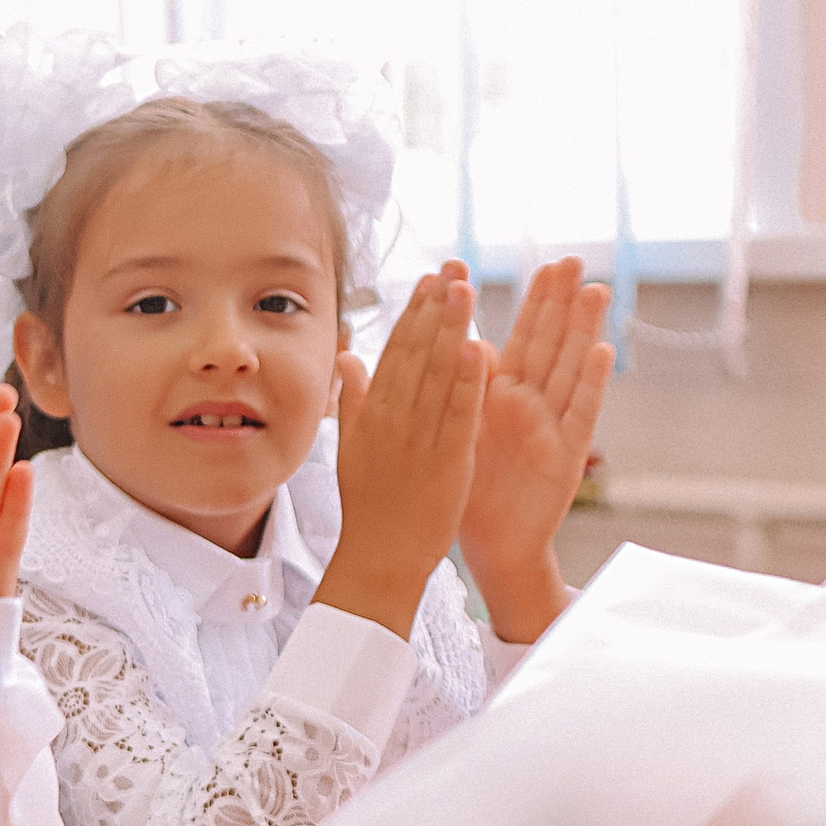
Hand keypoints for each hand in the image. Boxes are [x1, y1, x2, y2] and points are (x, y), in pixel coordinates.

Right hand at [314, 271, 486, 640]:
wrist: (378, 557)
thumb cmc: (368, 506)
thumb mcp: (349, 446)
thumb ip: (352, 399)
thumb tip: (347, 356)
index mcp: (372, 412)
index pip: (395, 351)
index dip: (413, 313)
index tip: (428, 280)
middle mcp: (393, 418)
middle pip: (416, 352)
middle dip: (435, 307)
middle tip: (452, 268)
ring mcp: (418, 437)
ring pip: (436, 374)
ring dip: (452, 329)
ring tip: (465, 289)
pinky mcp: (446, 459)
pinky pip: (458, 413)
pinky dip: (466, 380)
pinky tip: (478, 347)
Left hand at [457, 256, 611, 642]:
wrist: (491, 541)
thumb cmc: (473, 485)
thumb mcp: (458, 429)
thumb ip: (458, 385)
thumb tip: (456, 340)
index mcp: (499, 393)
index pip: (515, 335)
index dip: (525, 303)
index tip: (544, 264)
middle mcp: (530, 402)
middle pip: (548, 342)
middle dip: (559, 302)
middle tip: (571, 260)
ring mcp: (552, 425)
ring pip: (570, 368)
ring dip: (583, 330)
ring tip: (594, 290)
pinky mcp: (568, 454)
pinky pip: (581, 414)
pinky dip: (592, 383)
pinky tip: (602, 351)